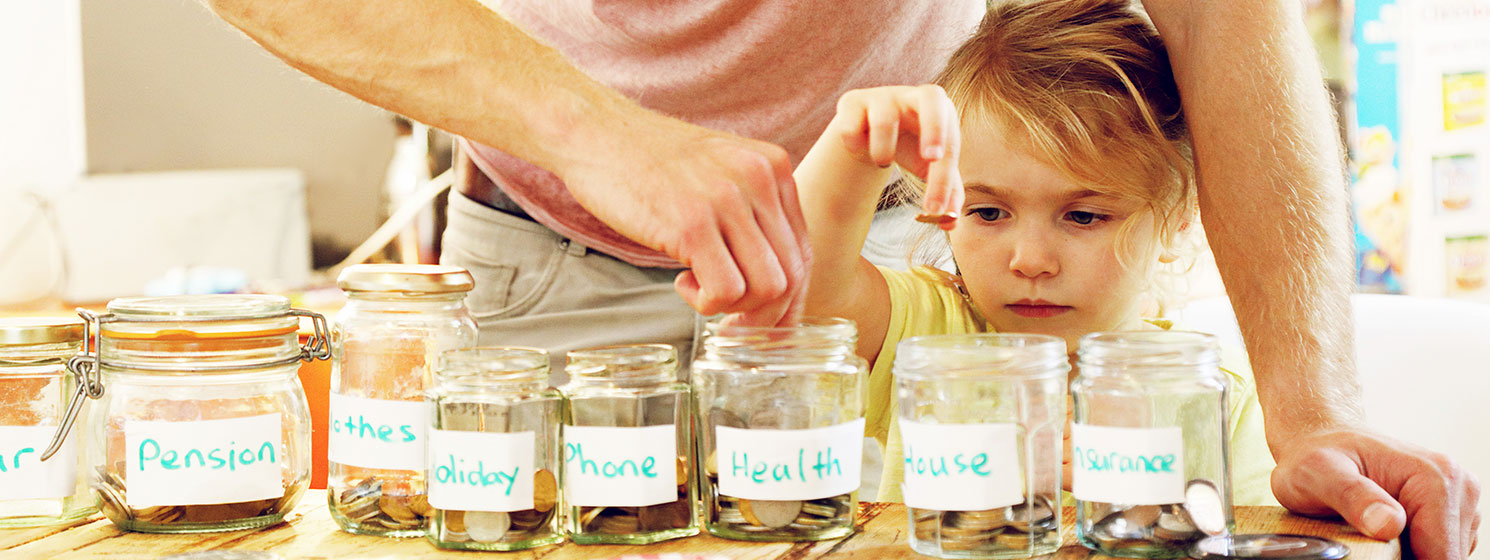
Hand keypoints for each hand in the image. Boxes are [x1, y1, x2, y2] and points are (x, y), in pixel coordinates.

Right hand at [559, 117, 809, 326]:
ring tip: (699, 289)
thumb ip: (751, 212)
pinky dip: (707, 303)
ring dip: (734, 308)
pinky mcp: (692, 224)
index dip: (789, 299)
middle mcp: (759, 179)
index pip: (804, 252)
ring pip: (768, 288)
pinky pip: (727, 291)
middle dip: (763, 313)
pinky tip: (681, 282)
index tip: (765, 321)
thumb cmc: (649, 161)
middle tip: (728, 320)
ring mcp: (727, 200)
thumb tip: (774, 282)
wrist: (595, 132)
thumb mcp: (719, 172)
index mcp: (773, 168)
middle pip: (792, 275)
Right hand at [827, 85, 963, 229]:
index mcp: (941, 111)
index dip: (944, 178)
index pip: (950, 142)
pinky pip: (851, 127)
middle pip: (932, 96)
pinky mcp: (852, 101)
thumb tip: (949, 221)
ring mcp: (882, 96)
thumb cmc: (909, 147)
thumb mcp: (929, 170)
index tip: (934, 209)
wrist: (868, 130)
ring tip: (882, 161)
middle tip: (930, 160)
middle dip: (934, 129)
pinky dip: (854, 146)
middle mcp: (913, 96)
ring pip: (884, 121)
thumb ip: (945, 194)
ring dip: (882, 151)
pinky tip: (858, 148)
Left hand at [1271, 428, 1480, 558]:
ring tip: (1368, 534)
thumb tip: (1389, 524)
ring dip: (1408, 556)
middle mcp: (1458, 487)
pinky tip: (1383, 536)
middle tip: (1361, 540)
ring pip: (1442, 555)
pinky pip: (1438, 550)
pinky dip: (1412, 552)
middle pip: (1444, 556)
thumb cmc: (1315, 456)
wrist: (1318, 441)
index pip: (1441, 552)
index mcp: (1435, 477)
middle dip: (1404, 559)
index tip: (1368, 554)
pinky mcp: (1450, 516)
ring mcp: (1458, 502)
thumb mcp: (1318, 472)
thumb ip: (1352, 496)